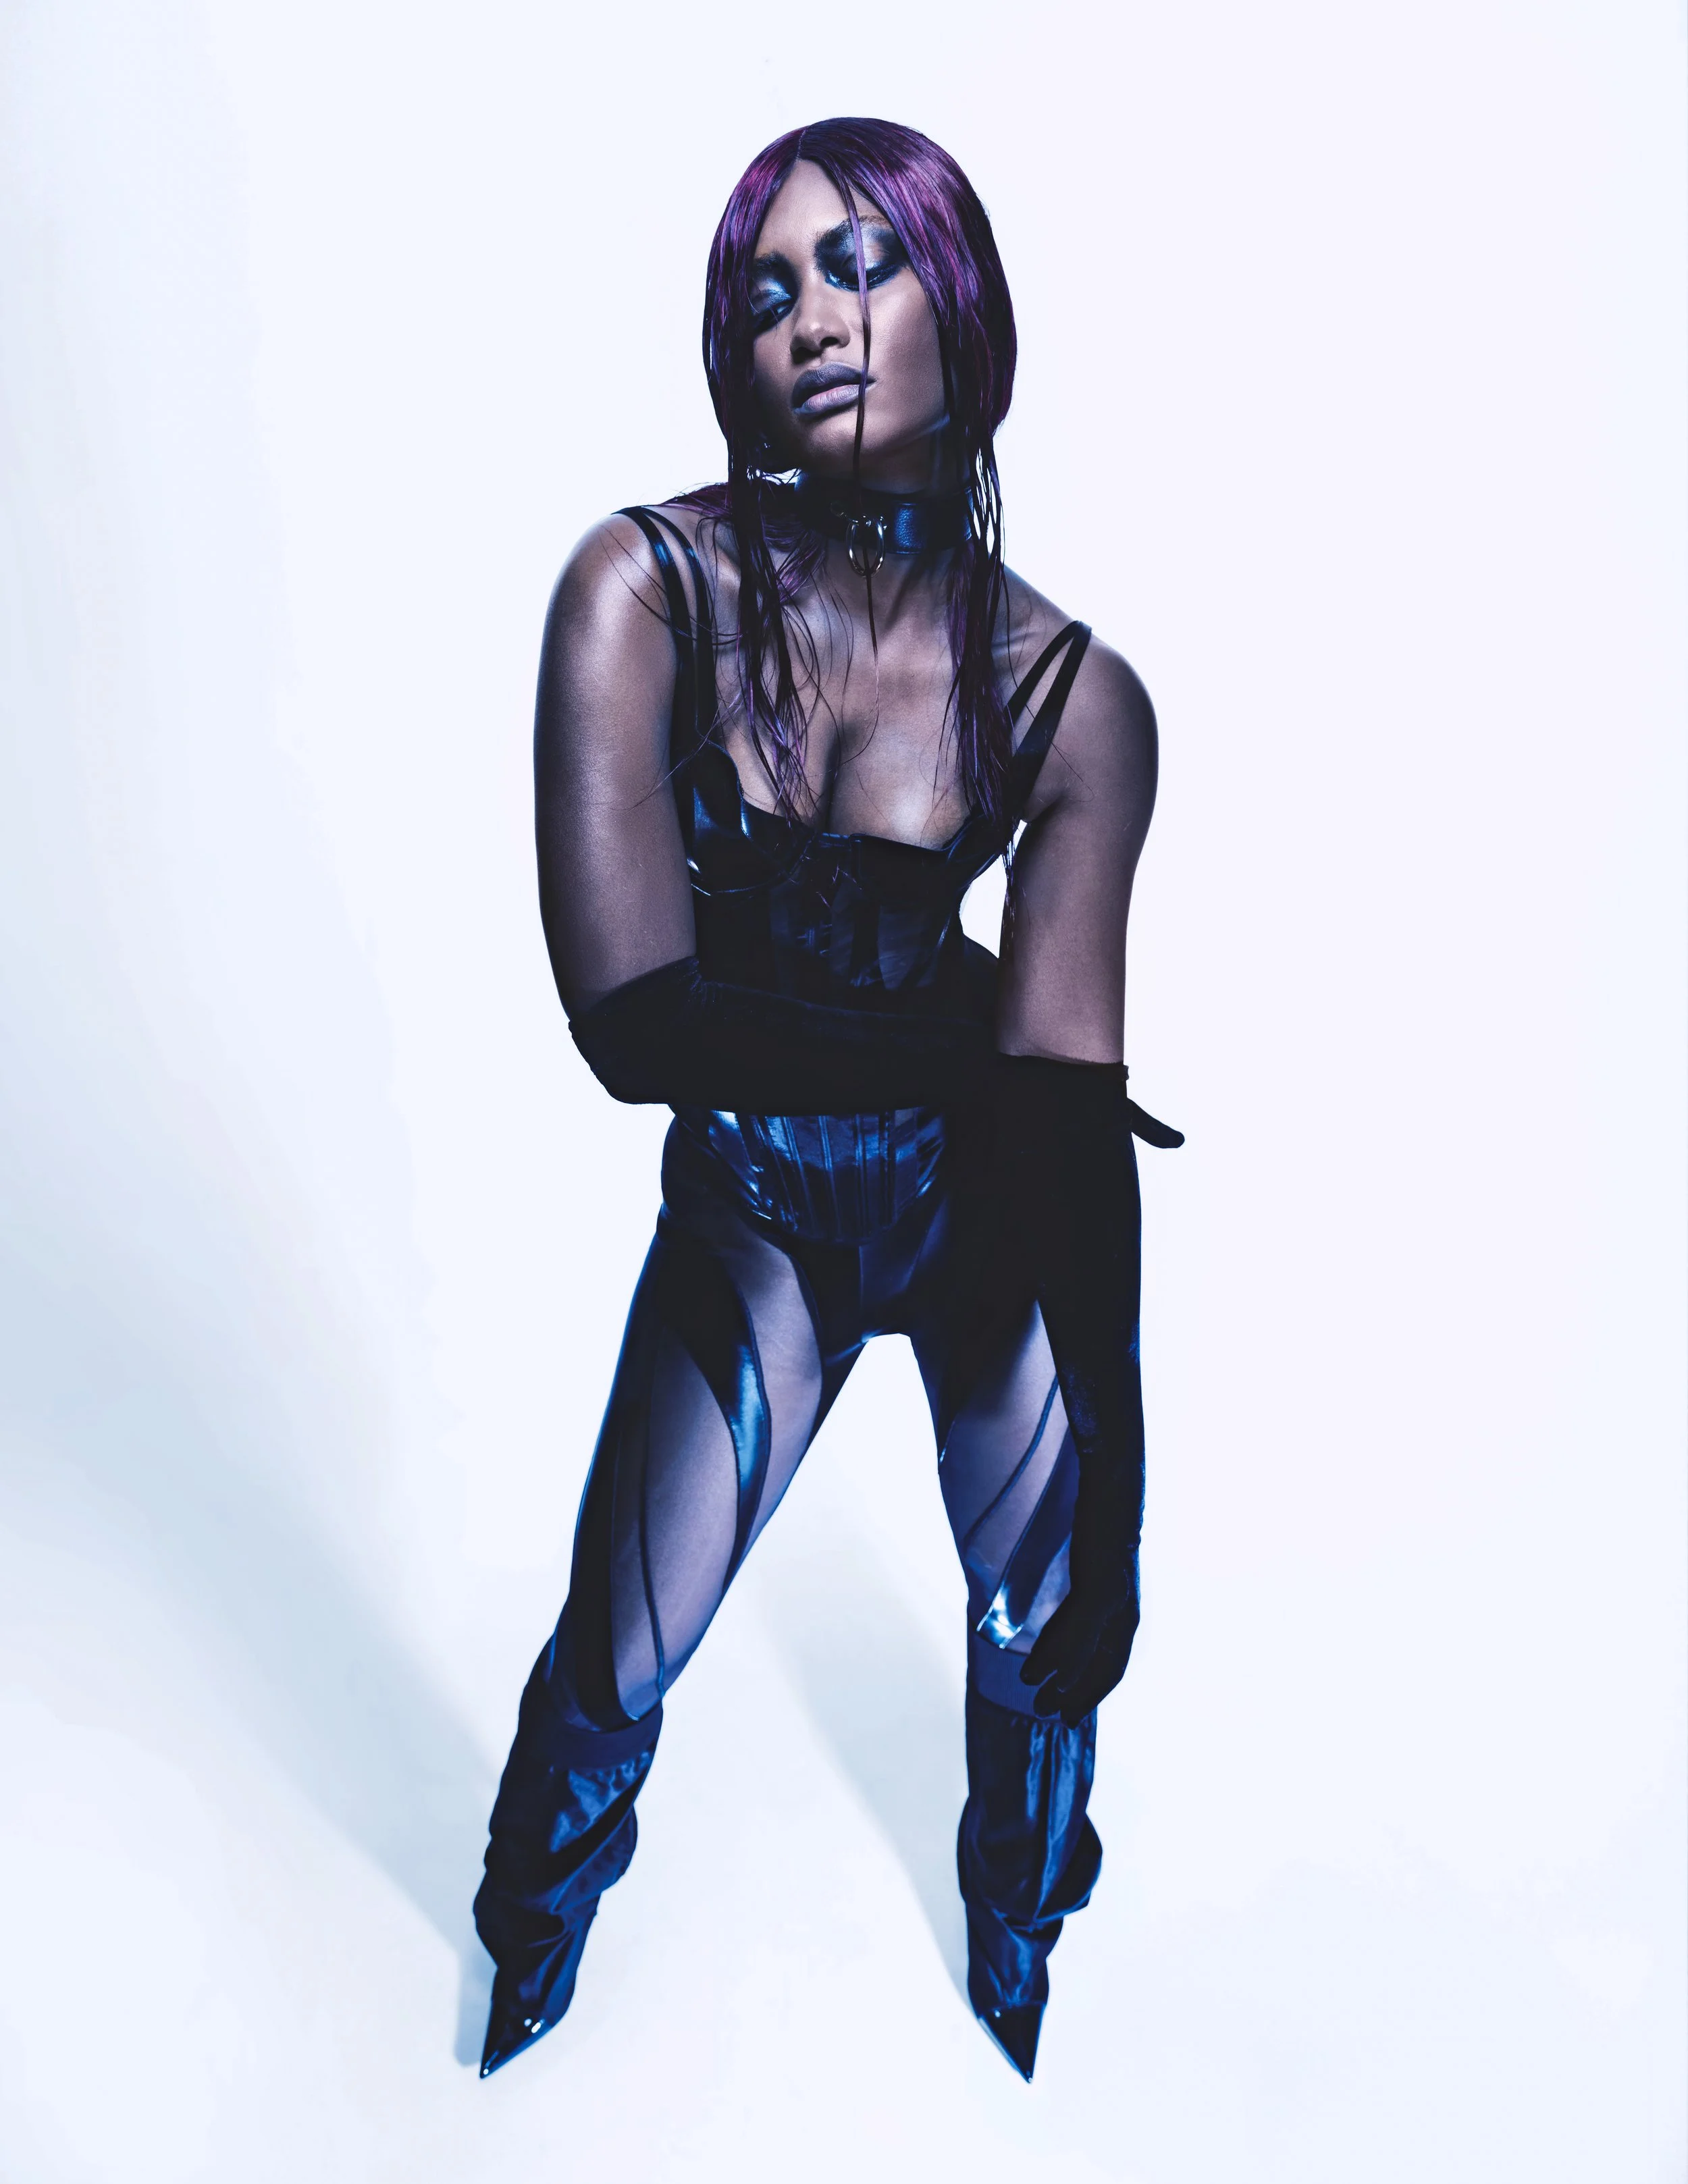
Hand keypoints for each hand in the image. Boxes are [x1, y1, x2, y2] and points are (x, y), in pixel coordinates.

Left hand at [1018, 1553, 1140, 1727]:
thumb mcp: (1094, 1596)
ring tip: (1032, 1683)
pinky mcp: (1088, 1577)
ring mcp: (1105, 1593)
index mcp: (1125, 1618)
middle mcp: (1118, 1609)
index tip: (1065, 1719)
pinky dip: (1056, 1636)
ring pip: (1081, 1641)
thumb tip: (1059, 1682)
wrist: (1107, 1491)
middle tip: (1041, 1710)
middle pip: (1095, 1660)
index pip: (1109, 1670)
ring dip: (1058, 1665)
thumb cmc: (1104, 1539)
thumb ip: (1077, 1638)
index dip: (1087, 1696)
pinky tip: (1039, 1644)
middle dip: (1070, 1688)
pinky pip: (1073, 1617)